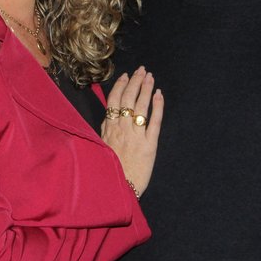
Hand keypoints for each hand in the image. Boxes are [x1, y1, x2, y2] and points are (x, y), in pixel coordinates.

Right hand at [101, 67, 163, 197]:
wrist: (118, 189)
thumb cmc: (108, 170)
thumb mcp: (100, 147)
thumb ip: (104, 131)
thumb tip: (107, 117)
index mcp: (109, 129)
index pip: (113, 101)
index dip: (120, 86)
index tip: (126, 75)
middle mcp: (122, 129)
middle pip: (128, 99)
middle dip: (135, 82)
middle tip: (142, 70)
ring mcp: (136, 135)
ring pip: (140, 106)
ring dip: (145, 89)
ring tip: (150, 77)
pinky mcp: (149, 145)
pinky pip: (154, 121)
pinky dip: (157, 106)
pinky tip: (159, 95)